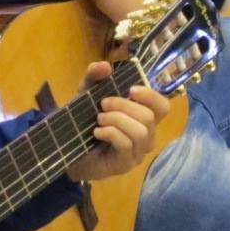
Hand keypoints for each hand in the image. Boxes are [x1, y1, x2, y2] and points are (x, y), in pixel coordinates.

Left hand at [64, 61, 169, 182]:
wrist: (66, 149)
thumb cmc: (83, 122)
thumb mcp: (86, 93)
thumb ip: (94, 76)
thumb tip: (106, 66)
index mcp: (142, 117)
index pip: (163, 107)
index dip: (151, 96)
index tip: (130, 89)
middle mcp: (145, 135)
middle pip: (149, 117)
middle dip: (124, 106)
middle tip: (103, 104)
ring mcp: (137, 152)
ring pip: (140, 132)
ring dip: (117, 120)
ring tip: (99, 119)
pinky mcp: (125, 164)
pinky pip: (126, 145)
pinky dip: (110, 133)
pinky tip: (97, 132)